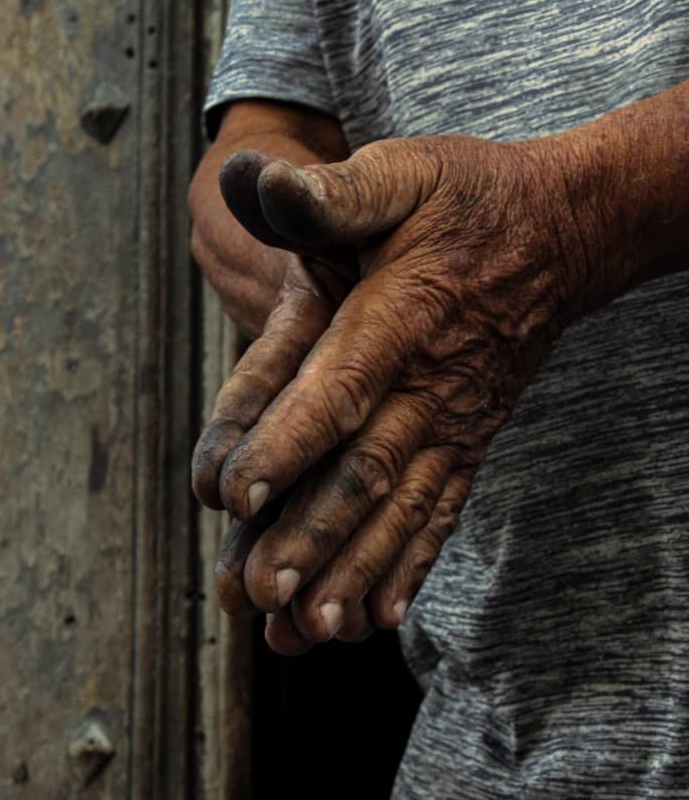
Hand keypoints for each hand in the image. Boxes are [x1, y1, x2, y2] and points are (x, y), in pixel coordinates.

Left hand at [201, 133, 595, 645]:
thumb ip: (331, 191)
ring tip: (310, 628)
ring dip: (353, 568)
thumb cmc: (470, 197)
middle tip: (260, 593)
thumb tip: (254, 179)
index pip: (339, 387)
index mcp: (401, 313)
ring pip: (400, 507)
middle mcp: (430, 382)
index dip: (287, 440)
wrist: (562, 231)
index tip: (235, 494)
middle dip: (310, 533)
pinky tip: (382, 615)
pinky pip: (442, 510)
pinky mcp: (472, 439)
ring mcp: (456, 419)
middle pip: (364, 469)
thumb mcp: (401, 171)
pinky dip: (411, 565)